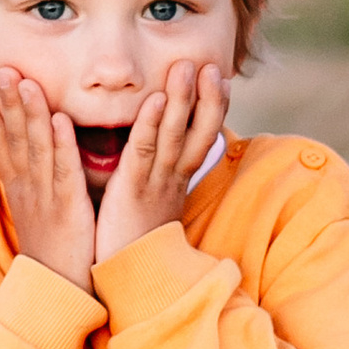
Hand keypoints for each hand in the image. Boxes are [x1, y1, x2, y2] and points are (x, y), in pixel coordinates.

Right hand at [0, 64, 97, 288]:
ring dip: (29, 112)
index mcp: (17, 188)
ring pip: (35, 147)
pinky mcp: (69, 207)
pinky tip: (59, 119)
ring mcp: (46, 196)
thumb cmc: (52, 251)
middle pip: (11, 138)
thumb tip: (29, 159)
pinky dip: (61, 143)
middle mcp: (26, 188)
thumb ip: (33, 182)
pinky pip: (64, 170)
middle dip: (4, 101)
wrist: (58, 293)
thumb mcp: (36, 212)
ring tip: (23, 81)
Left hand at [93, 60, 228, 267]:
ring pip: (173, 134)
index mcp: (176, 180)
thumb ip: (154, 177)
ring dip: (181, 100)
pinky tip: (154, 99)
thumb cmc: (134, 243)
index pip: (200, 137)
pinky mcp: (132, 189)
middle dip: (208, 98)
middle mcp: (172, 178)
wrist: (128, 281)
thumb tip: (158, 158)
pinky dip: (149, 123)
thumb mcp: (150, 205)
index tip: (220, 79)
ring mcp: (155, 183)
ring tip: (187, 67)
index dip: (212, 108)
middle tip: (213, 66)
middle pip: (198, 132)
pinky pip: (143, 150)